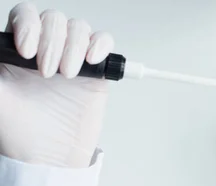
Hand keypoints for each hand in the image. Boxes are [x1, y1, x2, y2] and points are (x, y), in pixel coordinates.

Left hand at [0, 2, 113, 167]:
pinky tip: (91, 61)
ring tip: (67, 75)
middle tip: (47, 72)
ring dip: (74, 47)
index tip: (27, 52)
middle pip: (53, 19)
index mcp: (19, 49)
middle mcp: (46, 48)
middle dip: (52, 42)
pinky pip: (104, 41)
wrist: (49, 154)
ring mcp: (73, 56)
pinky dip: (100, 45)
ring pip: (79, 27)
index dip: (28, 25)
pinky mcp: (97, 69)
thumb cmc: (20, 129)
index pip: (25, 15)